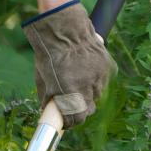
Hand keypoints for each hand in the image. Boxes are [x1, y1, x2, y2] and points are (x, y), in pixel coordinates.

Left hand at [22, 0, 115, 126]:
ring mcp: (100, 77)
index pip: (75, 118)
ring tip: (76, 80)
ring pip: (96, 94)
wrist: (64, 28)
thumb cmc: (49, 53)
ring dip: (87, 93)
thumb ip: (46, 97)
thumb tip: (46, 110)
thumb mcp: (42, 77)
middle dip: (79, 109)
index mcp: (69, 92)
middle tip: (70, 103)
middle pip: (88, 109)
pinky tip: (84, 68)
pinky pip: (102, 80)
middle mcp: (88, 87)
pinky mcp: (108, 67)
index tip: (65, 121)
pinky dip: (95, 79)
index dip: (70, 121)